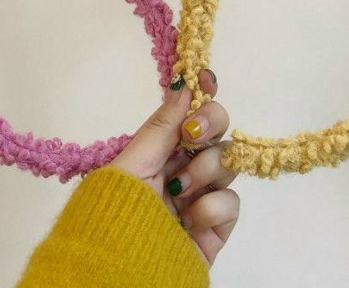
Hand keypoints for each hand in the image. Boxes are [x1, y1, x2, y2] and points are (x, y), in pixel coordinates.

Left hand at [111, 70, 237, 266]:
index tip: (207, 80)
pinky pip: (231, 201)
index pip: (185, 114)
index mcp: (157, 150)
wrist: (122, 274)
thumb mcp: (132, 164)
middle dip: (210, 123)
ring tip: (180, 191)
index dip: (200, 94)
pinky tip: (191, 220)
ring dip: (204, 170)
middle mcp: (181, 167)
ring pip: (226, 161)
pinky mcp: (217, 226)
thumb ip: (162, 126)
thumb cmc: (117, 214)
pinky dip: (212, 206)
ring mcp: (201, 195)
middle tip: (194, 132)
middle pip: (216, 130)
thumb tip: (183, 82)